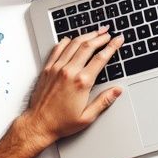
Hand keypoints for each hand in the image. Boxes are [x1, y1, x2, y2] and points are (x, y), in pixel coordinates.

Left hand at [17, 27, 124, 149]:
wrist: (38, 124)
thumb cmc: (61, 122)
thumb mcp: (88, 116)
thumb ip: (104, 101)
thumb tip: (117, 90)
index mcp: (82, 82)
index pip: (101, 58)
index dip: (112, 46)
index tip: (118, 40)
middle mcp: (69, 72)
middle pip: (88, 46)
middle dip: (100, 37)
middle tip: (108, 33)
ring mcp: (57, 69)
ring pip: (74, 44)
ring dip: (86, 36)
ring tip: (95, 32)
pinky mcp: (47, 69)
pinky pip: (57, 49)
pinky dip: (67, 41)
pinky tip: (72, 39)